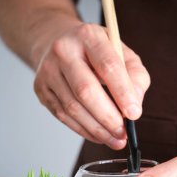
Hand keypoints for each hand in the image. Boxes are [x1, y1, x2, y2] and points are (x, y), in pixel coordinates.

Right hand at [34, 22, 149, 148]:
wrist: (59, 44)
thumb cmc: (97, 52)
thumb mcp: (122, 53)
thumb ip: (135, 76)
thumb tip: (134, 106)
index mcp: (88, 36)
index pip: (108, 66)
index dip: (122, 92)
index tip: (134, 114)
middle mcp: (64, 51)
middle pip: (85, 90)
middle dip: (107, 117)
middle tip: (123, 133)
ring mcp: (49, 71)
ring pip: (72, 108)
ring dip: (96, 129)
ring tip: (115, 139)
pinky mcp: (42, 90)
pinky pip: (63, 116)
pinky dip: (83, 130)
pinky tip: (99, 136)